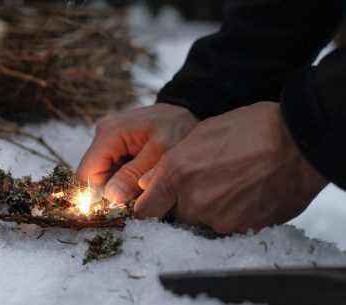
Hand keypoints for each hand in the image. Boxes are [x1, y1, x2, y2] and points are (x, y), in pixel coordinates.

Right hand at [77, 103, 197, 200]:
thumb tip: (111, 196)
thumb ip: (134, 174)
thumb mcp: (160, 153)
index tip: (121, 207)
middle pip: (93, 176)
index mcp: (109, 134)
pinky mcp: (115, 145)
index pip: (86, 174)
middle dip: (112, 192)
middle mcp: (102, 134)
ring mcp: (108, 139)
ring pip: (103, 175)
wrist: (188, 111)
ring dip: (120, 187)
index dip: (98, 196)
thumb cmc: (178, 128)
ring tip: (144, 187)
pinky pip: (112, 169)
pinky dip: (125, 179)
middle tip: (138, 198)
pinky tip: (142, 180)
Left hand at [136, 102, 326, 233]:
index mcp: (177, 172)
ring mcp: (219, 218)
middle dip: (181, 206)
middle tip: (203, 186)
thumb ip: (167, 164)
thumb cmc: (250, 130)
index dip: (150, 207)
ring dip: (207, 212)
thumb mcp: (201, 133)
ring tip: (228, 187)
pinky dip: (229, 216)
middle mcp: (194, 200)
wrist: (298, 142)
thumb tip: (146, 184)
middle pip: (173, 219)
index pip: (145, 211)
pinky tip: (242, 195)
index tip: (156, 204)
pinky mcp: (242, 229)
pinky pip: (224, 228)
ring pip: (200, 224)